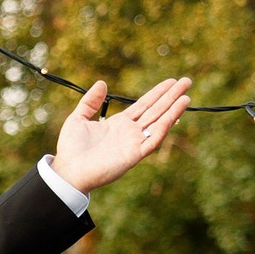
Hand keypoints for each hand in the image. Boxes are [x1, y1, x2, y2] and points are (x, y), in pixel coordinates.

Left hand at [52, 76, 192, 192]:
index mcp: (118, 123)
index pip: (143, 105)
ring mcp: (134, 143)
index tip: (171, 81)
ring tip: (186, 97)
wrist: (68, 171)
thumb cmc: (71, 149)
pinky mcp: (135, 155)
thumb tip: (102, 82)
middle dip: (171, 96)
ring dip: (173, 110)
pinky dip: (164, 127)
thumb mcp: (77, 119)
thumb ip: (90, 102)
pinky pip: (153, 139)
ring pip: (158, 123)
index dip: (157, 93)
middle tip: (187, 82)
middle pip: (155, 110)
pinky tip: (174, 115)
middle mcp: (130, 132)